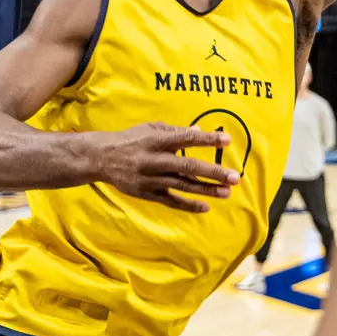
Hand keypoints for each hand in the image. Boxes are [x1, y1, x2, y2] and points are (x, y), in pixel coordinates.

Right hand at [94, 122, 239, 213]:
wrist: (102, 158)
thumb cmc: (131, 139)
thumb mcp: (150, 128)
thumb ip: (174, 131)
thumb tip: (198, 132)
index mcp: (156, 139)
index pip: (186, 138)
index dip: (207, 139)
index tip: (227, 139)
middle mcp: (154, 159)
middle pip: (188, 166)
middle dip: (213, 172)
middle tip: (234, 177)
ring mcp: (151, 179)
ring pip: (183, 186)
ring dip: (206, 190)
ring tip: (226, 192)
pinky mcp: (147, 193)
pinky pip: (171, 201)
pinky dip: (188, 205)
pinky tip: (205, 207)